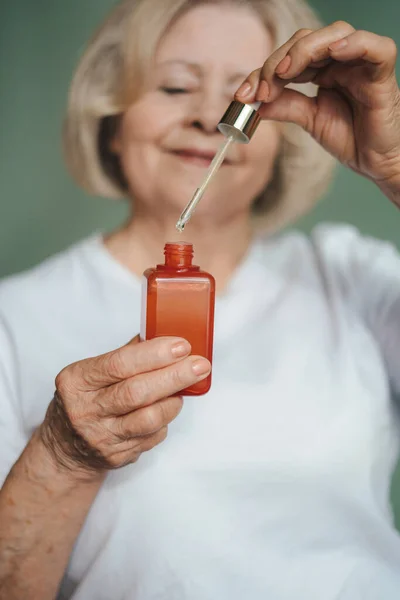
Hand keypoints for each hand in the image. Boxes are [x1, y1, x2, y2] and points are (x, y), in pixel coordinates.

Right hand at [39, 336, 210, 478]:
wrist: (65, 448)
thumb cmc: (86, 399)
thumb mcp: (92, 372)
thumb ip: (126, 354)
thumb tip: (164, 335)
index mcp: (77, 381)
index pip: (119, 364)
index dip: (154, 354)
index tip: (181, 346)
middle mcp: (85, 410)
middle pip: (137, 392)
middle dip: (174, 376)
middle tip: (199, 366)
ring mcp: (100, 437)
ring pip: (149, 419)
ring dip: (173, 402)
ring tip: (182, 391)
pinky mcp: (116, 456)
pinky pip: (152, 436)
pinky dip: (165, 421)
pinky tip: (163, 411)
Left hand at [235, 21, 399, 203]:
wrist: (375, 162)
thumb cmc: (350, 138)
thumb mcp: (309, 120)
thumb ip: (285, 106)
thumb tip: (254, 101)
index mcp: (321, 69)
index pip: (288, 57)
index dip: (263, 72)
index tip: (243, 95)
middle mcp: (340, 61)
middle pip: (306, 40)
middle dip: (278, 61)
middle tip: (263, 88)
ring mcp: (360, 63)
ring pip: (334, 34)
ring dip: (305, 49)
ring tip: (286, 71)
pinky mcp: (381, 73)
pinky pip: (374, 47)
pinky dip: (354, 44)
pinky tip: (334, 52)